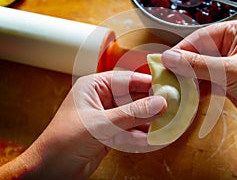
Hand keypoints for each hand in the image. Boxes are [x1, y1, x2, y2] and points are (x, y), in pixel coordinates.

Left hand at [0, 71, 165, 179]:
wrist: (51, 170)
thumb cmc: (64, 140)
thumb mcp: (101, 124)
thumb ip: (131, 114)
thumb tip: (159, 103)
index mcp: (94, 87)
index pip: (126, 80)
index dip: (147, 83)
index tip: (167, 88)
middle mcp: (102, 99)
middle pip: (133, 97)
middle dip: (150, 104)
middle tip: (171, 107)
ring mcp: (108, 116)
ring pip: (134, 115)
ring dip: (148, 121)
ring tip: (167, 123)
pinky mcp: (111, 133)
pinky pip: (131, 129)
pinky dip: (141, 134)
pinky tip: (154, 137)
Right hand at [161, 20, 236, 178]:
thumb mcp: (229, 70)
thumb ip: (197, 64)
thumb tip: (169, 57)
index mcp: (236, 32)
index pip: (201, 37)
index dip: (182, 48)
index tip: (165, 60)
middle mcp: (231, 46)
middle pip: (199, 53)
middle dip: (184, 65)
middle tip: (166, 74)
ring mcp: (228, 65)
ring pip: (200, 68)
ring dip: (189, 78)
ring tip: (174, 85)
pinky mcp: (226, 81)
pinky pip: (205, 81)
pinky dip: (196, 88)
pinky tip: (187, 94)